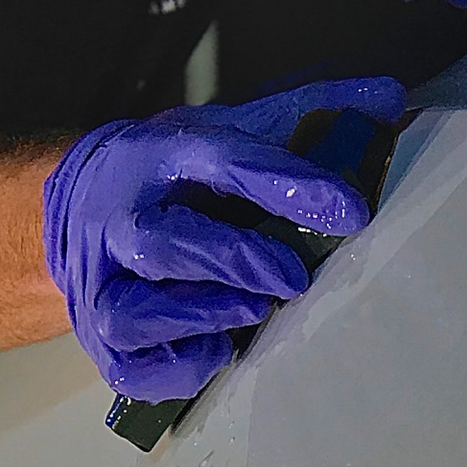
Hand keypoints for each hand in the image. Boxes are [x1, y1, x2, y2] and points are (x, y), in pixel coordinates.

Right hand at [42, 76, 407, 401]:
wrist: (77, 208)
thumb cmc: (173, 175)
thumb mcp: (229, 129)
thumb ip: (308, 114)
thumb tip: (388, 98)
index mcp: (160, 157)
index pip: (222, 161)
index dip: (286, 183)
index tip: (350, 209)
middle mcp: (121, 221)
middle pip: (163, 244)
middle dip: (232, 261)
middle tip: (295, 277)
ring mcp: (102, 285)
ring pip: (133, 312)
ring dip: (200, 316)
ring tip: (256, 310)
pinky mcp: (102, 341)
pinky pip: (136, 367)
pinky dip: (180, 367)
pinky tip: (219, 349)